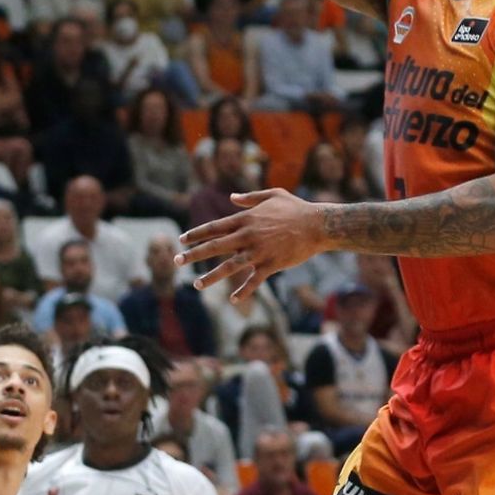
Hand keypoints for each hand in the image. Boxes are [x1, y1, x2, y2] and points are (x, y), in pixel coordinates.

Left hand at [176, 188, 324, 297]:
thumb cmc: (296, 208)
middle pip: (214, 246)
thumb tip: (232, 197)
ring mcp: (258, 251)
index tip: (181, 240)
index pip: (214, 227)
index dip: (196, 234)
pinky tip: (233, 299)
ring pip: (229, 266)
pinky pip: (254, 280)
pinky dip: (244, 291)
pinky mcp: (271, 264)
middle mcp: (248, 235)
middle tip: (176, 261)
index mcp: (246, 219)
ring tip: (196, 285)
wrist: (318, 225)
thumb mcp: (272, 195)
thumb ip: (250, 197)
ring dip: (211, 277)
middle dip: (193, 255)